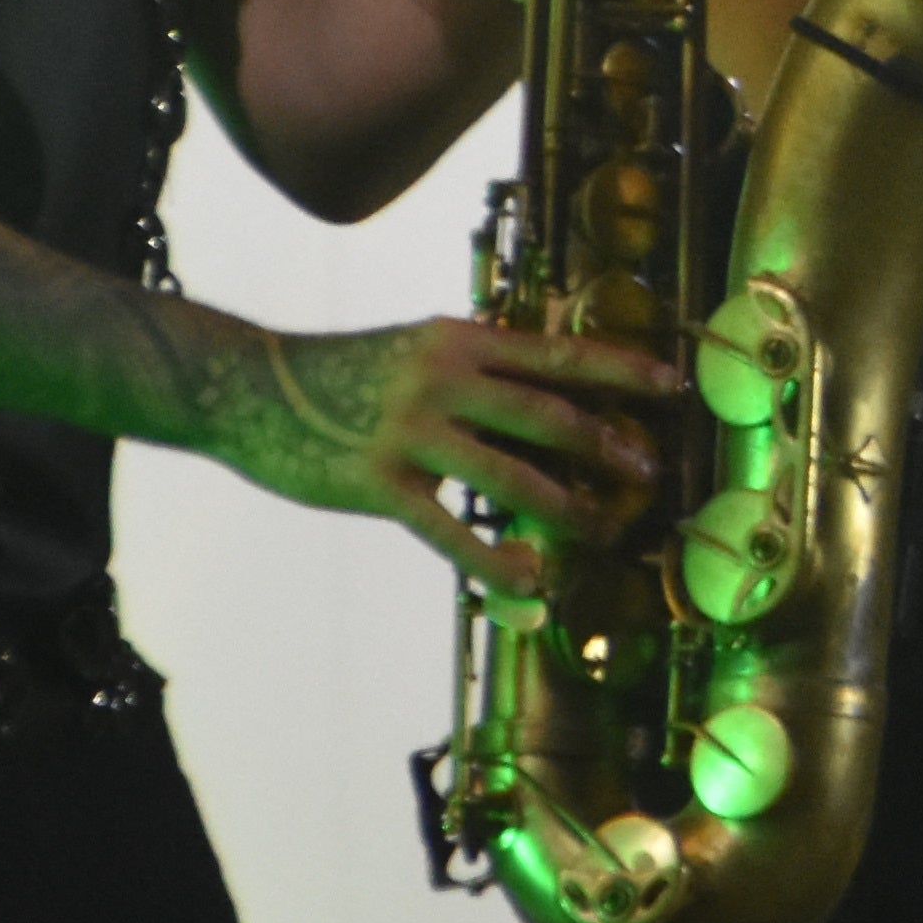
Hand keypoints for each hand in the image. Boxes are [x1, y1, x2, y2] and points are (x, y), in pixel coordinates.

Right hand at [205, 314, 681, 582]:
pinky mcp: (380, 484)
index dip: (622, 370)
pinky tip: (527, 579)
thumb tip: (543, 395)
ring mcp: (412, 432)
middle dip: (607, 446)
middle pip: (548, 415)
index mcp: (460, 343)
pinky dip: (494, 559)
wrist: (247, 386)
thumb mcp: (415, 350)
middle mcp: (444, 381)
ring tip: (601, 531)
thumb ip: (474, 370)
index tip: (674, 383)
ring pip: (511, 477)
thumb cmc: (340, 373)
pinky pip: (450, 531)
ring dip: (565, 508)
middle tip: (650, 471)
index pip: (558, 354)